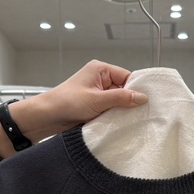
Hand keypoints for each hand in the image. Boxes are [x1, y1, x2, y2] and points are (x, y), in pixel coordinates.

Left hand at [16, 60, 147, 141]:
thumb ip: (121, 98)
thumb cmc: (66, 102)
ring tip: (128, 120)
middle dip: (129, 101)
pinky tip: (118, 123)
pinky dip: (113, 116)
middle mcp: (99, 79)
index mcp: (100, 69)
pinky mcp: (93, 106)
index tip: (146, 102)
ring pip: (117, 101)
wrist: (46, 117)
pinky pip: (110, 109)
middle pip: (124, 89)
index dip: (136, 89)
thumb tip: (142, 97)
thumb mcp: (97, 100)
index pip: (127, 76)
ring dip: (120, 111)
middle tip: (139, 114)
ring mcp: (96, 93)